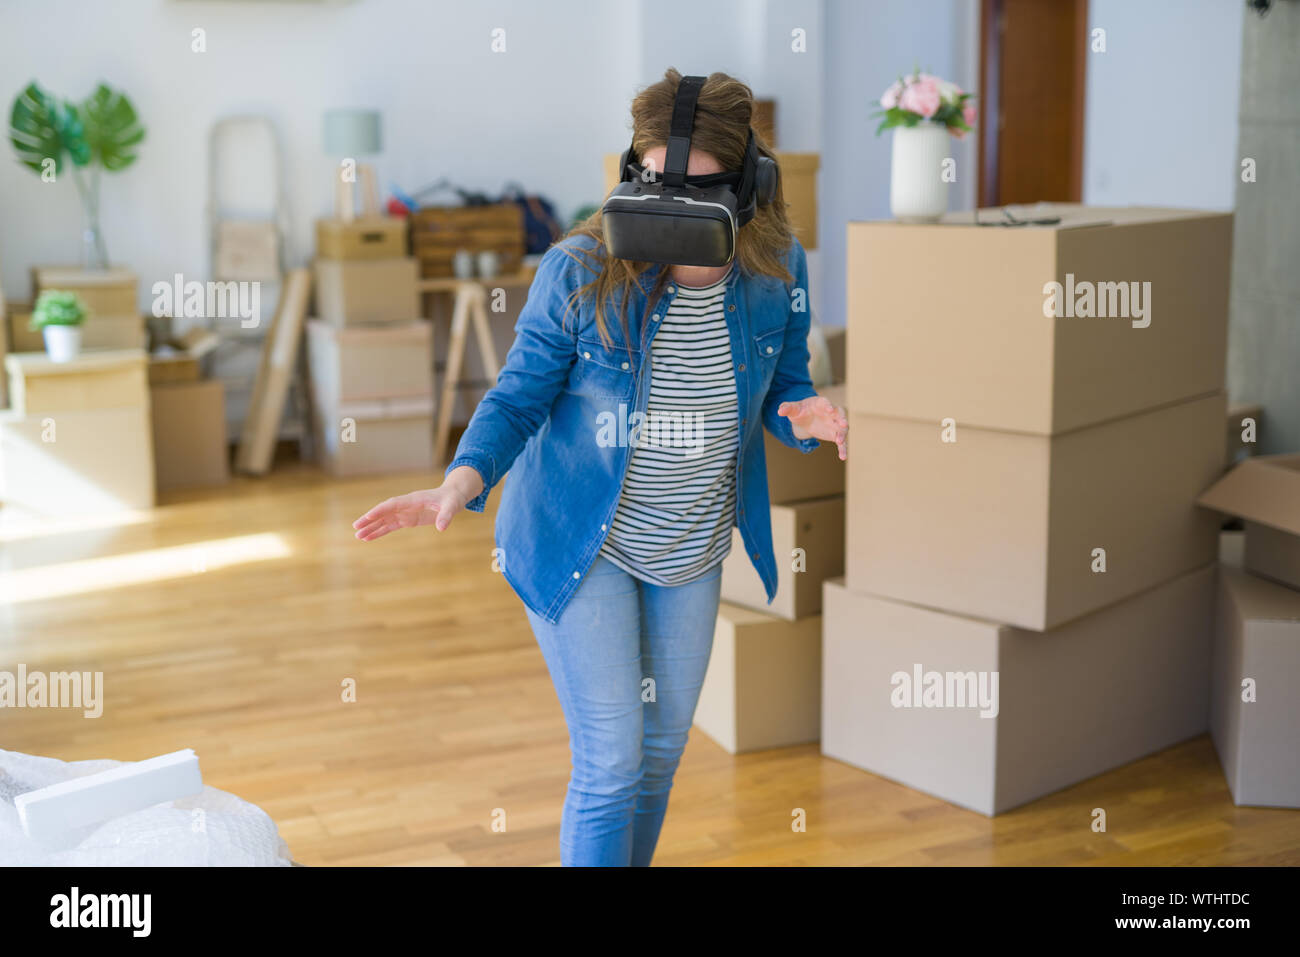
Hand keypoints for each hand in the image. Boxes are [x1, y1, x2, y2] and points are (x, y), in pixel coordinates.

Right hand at [352, 467, 483, 540]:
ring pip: (384, 520)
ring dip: (372, 528)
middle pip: (384, 512)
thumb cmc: (452, 499)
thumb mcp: (452, 507)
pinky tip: (369, 538)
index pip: (393, 504)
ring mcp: (405, 512)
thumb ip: (446, 516)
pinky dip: (380, 532)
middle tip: (356, 528)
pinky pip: (390, 526)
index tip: (369, 516)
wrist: (453, 496)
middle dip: (370, 519)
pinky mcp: (407, 519)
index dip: (381, 510)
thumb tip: (442, 528)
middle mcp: (406, 505)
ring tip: (358, 536)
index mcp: (414, 499)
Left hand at [777, 395, 848, 460]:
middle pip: (840, 414)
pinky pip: (841, 442)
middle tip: (843, 424)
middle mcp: (831, 413)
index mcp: (821, 403)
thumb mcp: (793, 409)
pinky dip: (842, 448)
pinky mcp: (834, 434)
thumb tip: (779, 411)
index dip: (828, 405)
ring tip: (839, 441)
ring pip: (842, 428)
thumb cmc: (800, 411)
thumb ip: (787, 408)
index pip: (826, 402)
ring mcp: (834, 424)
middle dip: (842, 418)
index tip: (830, 409)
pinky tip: (843, 457)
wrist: (805, 420)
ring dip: (842, 434)